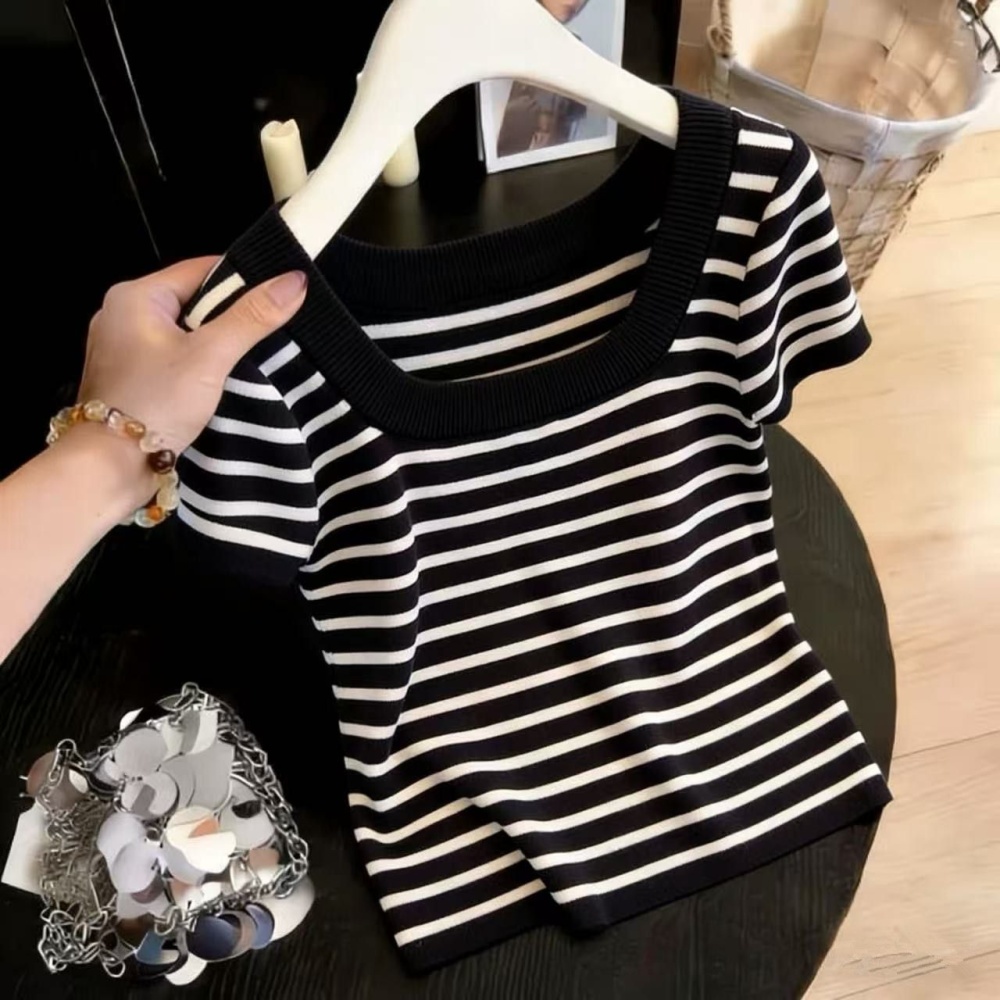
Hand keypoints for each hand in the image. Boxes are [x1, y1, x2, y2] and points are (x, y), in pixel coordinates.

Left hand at [80, 257, 306, 456]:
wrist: (111, 466)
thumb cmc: (155, 403)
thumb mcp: (211, 355)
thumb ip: (252, 317)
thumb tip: (294, 281)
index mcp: (135, 296)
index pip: (200, 269)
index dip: (242, 279)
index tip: (277, 294)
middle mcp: (123, 315)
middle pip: (193, 302)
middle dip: (231, 317)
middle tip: (269, 332)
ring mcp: (124, 348)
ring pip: (185, 333)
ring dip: (217, 345)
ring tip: (249, 358)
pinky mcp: (131, 377)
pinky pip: (174, 358)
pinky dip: (199, 365)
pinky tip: (220, 381)